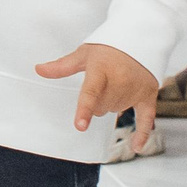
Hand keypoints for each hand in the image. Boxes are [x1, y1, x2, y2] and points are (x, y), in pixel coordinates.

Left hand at [34, 42, 157, 145]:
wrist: (141, 39)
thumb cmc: (109, 47)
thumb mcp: (84, 54)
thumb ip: (62, 66)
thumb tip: (39, 70)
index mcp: (102, 70)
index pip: (91, 93)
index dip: (84, 110)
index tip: (80, 126)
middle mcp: (121, 82)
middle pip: (100, 108)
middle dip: (96, 101)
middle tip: (102, 82)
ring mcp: (135, 90)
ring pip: (115, 111)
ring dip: (111, 104)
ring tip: (115, 83)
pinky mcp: (148, 95)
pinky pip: (146, 119)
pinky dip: (142, 133)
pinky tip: (136, 146)